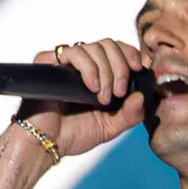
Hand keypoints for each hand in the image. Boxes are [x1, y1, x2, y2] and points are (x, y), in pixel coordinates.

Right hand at [22, 38, 145, 155]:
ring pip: (94, 47)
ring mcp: (65, 63)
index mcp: (97, 73)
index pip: (116, 49)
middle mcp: (82, 65)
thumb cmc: (72, 135)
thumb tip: (141, 96)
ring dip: (105, 72)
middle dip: (119, 67)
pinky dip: (88, 68)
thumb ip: (130, 115)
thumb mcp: (110, 127)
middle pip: (108, 45)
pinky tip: (90, 87)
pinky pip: (72, 52)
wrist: (45, 143)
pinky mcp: (48, 62)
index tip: (137, 68)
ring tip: (102, 97)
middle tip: (118, 93)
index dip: (129, 53)